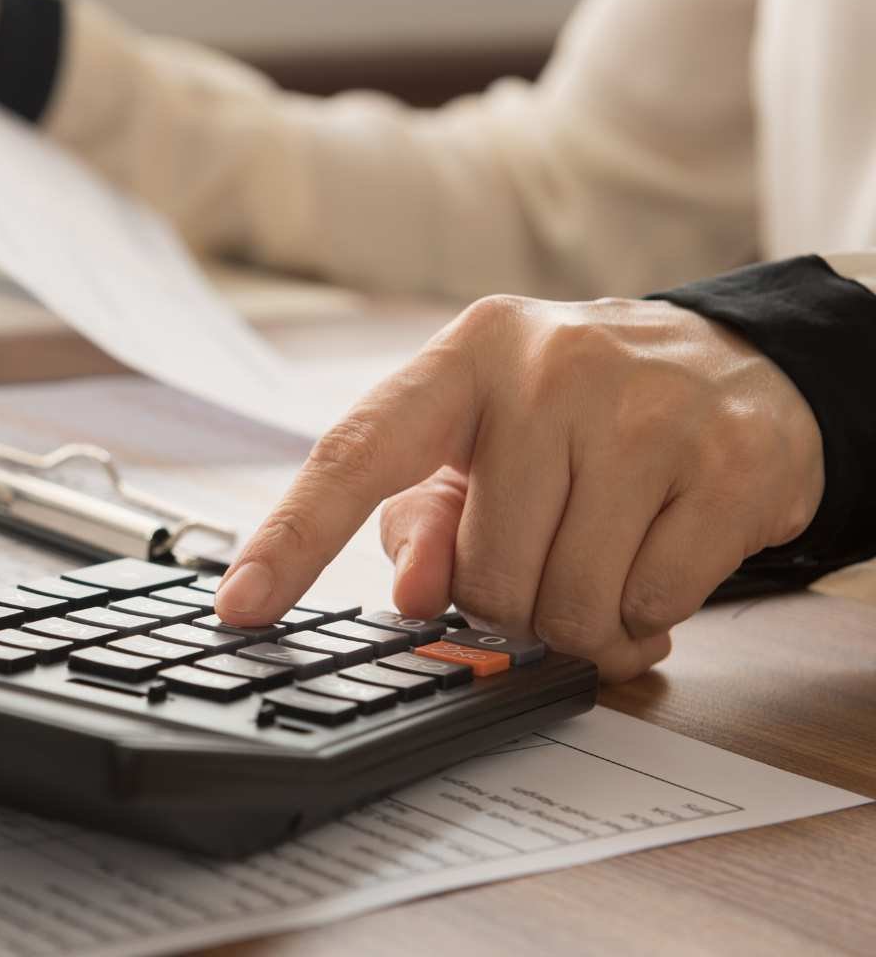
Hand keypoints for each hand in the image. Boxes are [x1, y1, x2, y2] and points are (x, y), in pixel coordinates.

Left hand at [213, 295, 824, 681]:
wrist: (739, 366)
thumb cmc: (578, 418)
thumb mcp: (482, 448)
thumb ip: (424, 519)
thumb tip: (415, 597)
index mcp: (464, 357)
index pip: (356, 455)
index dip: (291, 539)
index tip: (240, 606)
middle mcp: (551, 368)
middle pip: (486, 573)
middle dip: (511, 603)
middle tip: (543, 562)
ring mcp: (647, 409)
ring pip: (571, 603)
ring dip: (583, 621)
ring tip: (602, 565)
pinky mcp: (730, 462)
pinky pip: (655, 604)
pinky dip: (648, 617)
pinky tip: (656, 564)